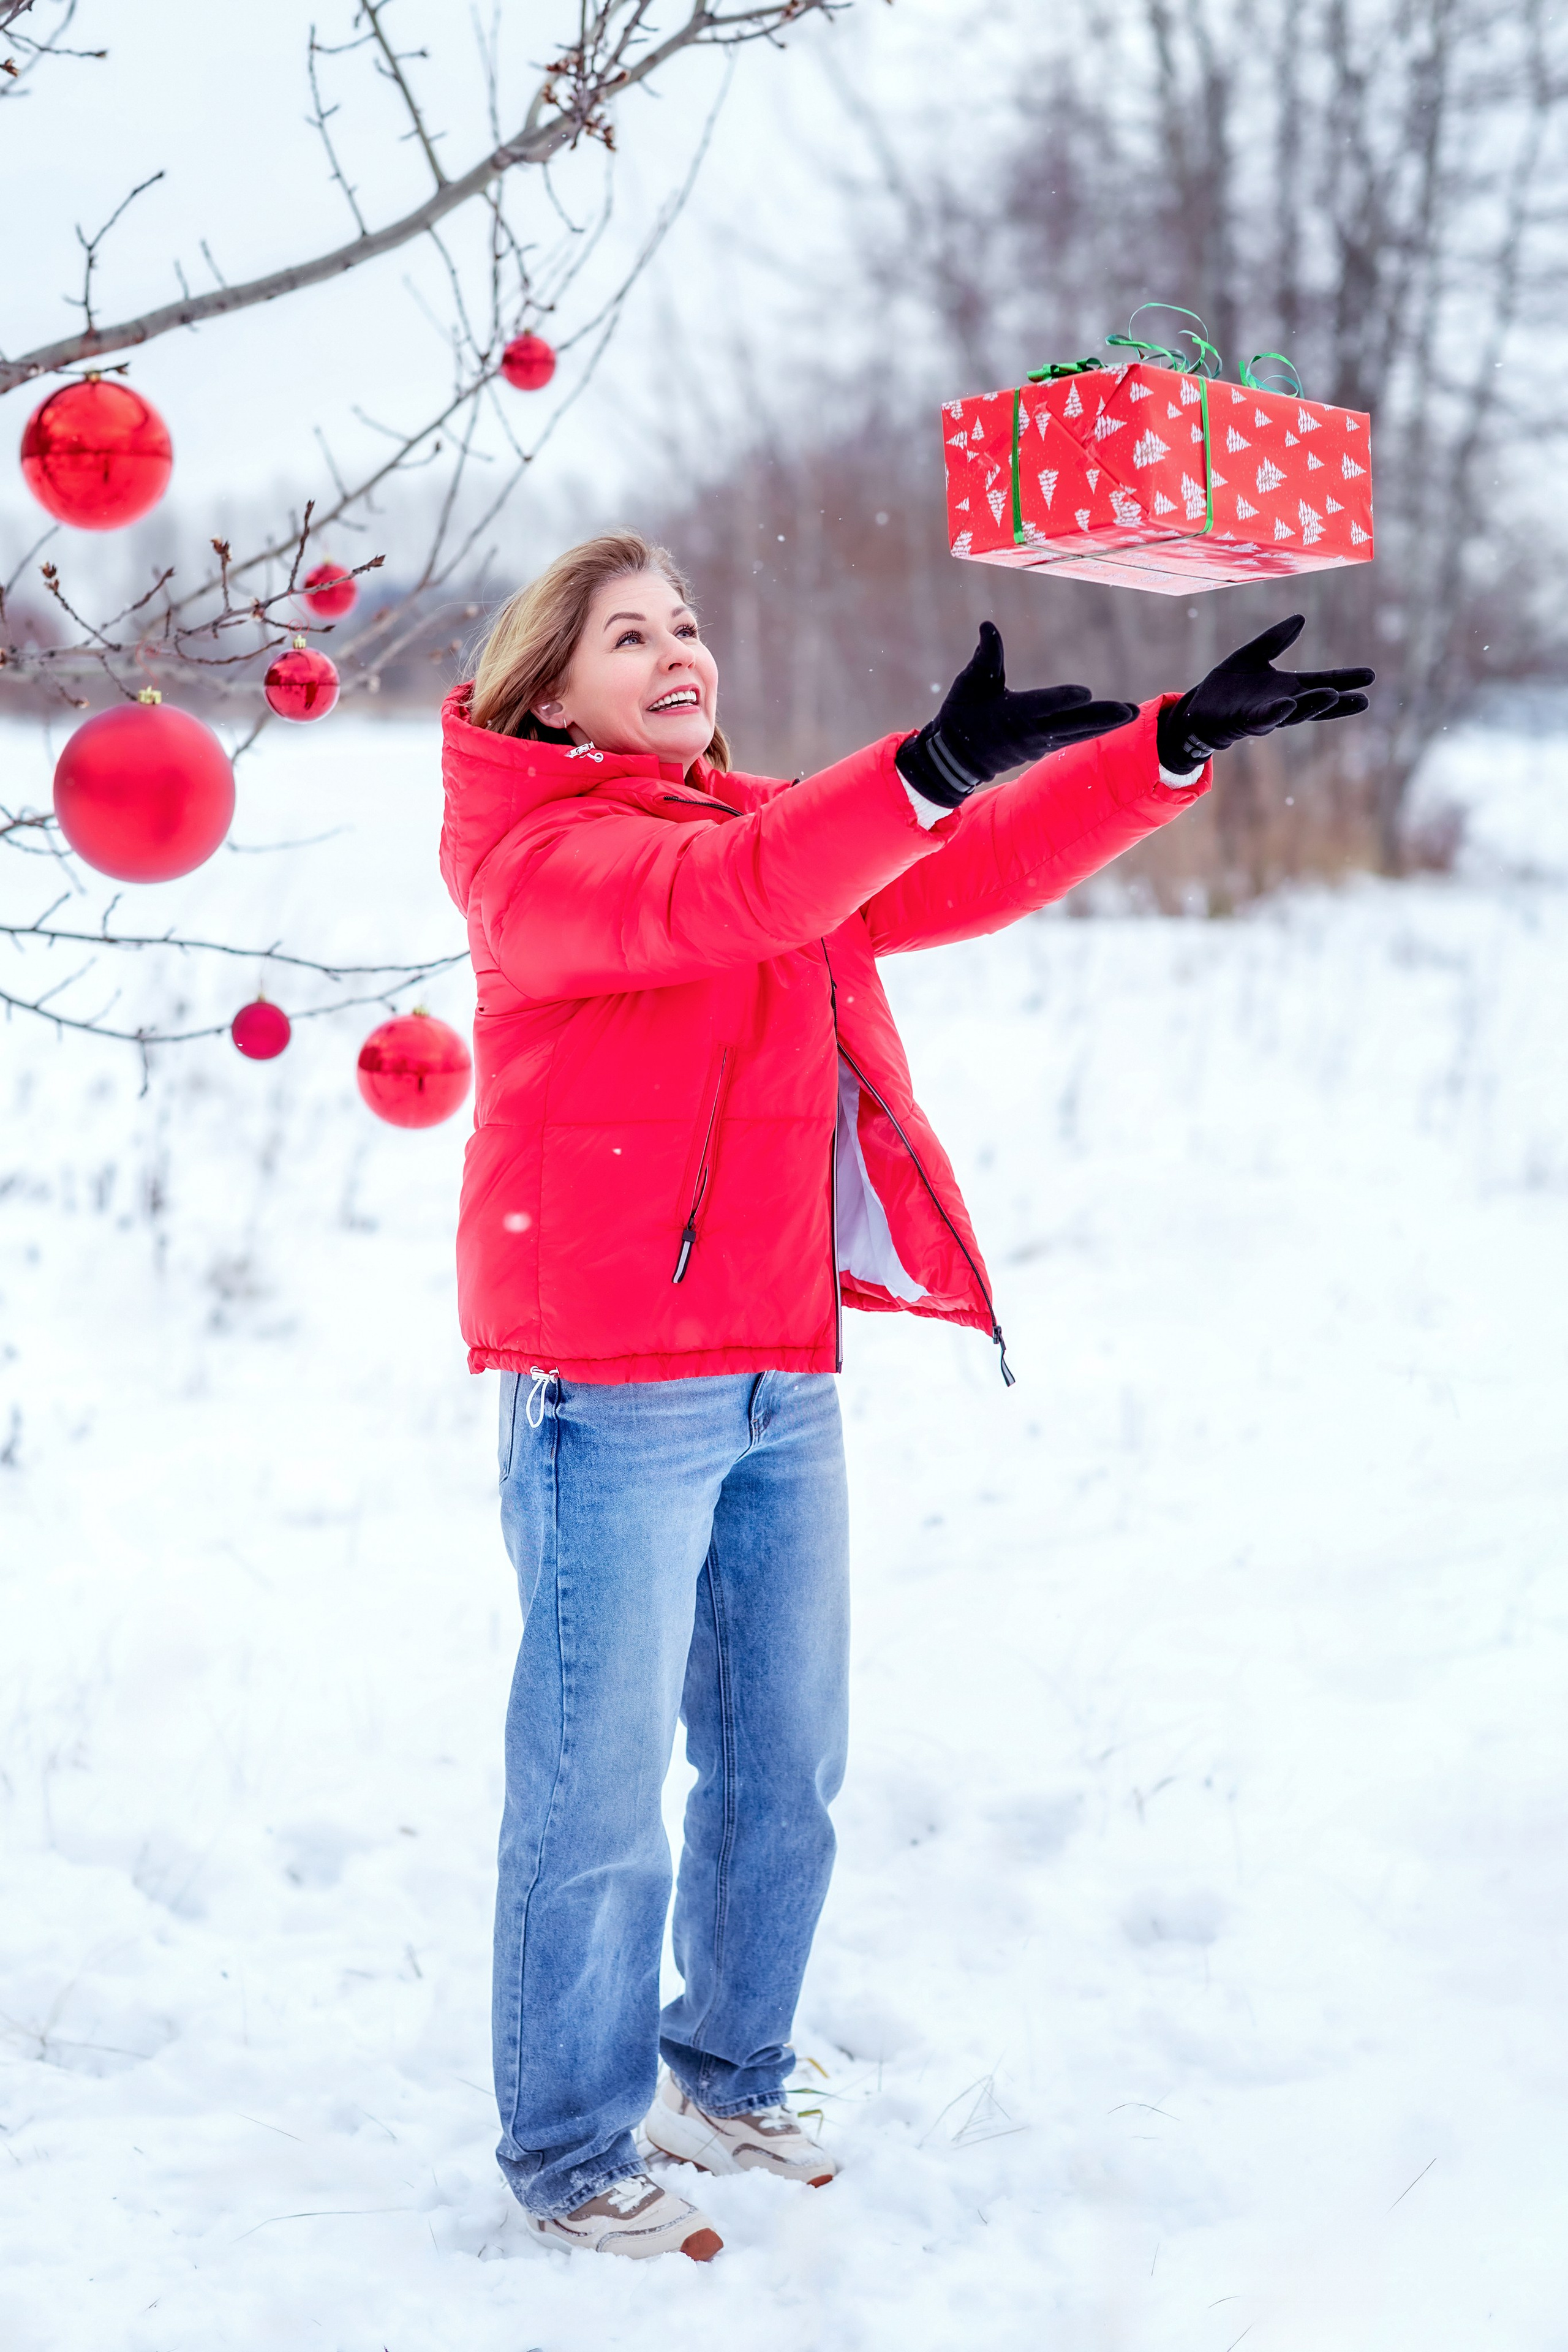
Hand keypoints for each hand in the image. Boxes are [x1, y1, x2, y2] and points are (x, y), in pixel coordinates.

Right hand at [897, 622, 1138, 809]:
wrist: (955, 760)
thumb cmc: (961, 716)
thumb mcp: (970, 683)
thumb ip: (985, 655)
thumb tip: (988, 625)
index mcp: (1014, 714)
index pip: (1042, 705)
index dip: (1063, 699)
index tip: (1085, 692)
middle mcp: (1032, 732)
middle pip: (1072, 723)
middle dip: (1101, 717)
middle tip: (1129, 711)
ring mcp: (1040, 742)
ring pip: (1078, 732)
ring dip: (1106, 724)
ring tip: (1132, 713)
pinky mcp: (1044, 746)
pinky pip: (1074, 737)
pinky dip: (1095, 730)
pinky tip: (1115, 721)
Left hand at [1158, 613, 1374, 775]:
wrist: (1197, 709)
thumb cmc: (1227, 686)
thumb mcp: (1253, 655)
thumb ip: (1276, 640)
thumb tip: (1301, 618)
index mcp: (1287, 688)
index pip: (1322, 682)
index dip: (1345, 680)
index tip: (1370, 676)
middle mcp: (1282, 703)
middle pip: (1316, 703)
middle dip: (1338, 702)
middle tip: (1364, 700)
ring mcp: (1265, 714)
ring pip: (1294, 712)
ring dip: (1313, 706)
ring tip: (1333, 696)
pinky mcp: (1245, 722)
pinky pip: (1264, 718)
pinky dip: (1277, 712)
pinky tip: (1289, 704)